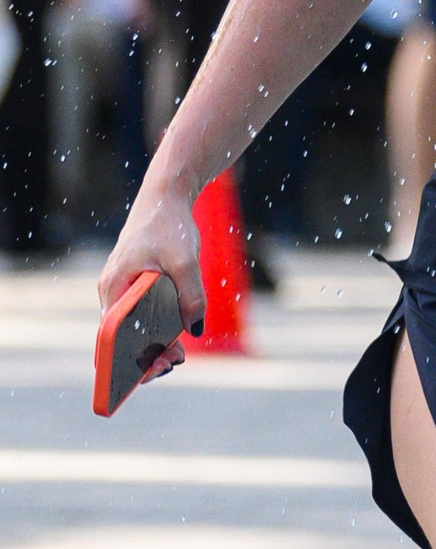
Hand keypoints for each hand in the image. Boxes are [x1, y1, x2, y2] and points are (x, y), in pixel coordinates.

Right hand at [99, 182, 205, 380]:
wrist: (165, 196)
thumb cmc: (169, 225)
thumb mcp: (185, 261)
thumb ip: (191, 296)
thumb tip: (195, 329)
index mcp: (114, 287)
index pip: (111, 337)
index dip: (126, 360)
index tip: (154, 368)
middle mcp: (112, 290)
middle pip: (120, 336)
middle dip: (144, 355)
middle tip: (175, 362)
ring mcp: (121, 287)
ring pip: (131, 326)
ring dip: (151, 343)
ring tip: (177, 355)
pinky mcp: (133, 284)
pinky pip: (139, 313)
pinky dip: (154, 327)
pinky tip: (174, 336)